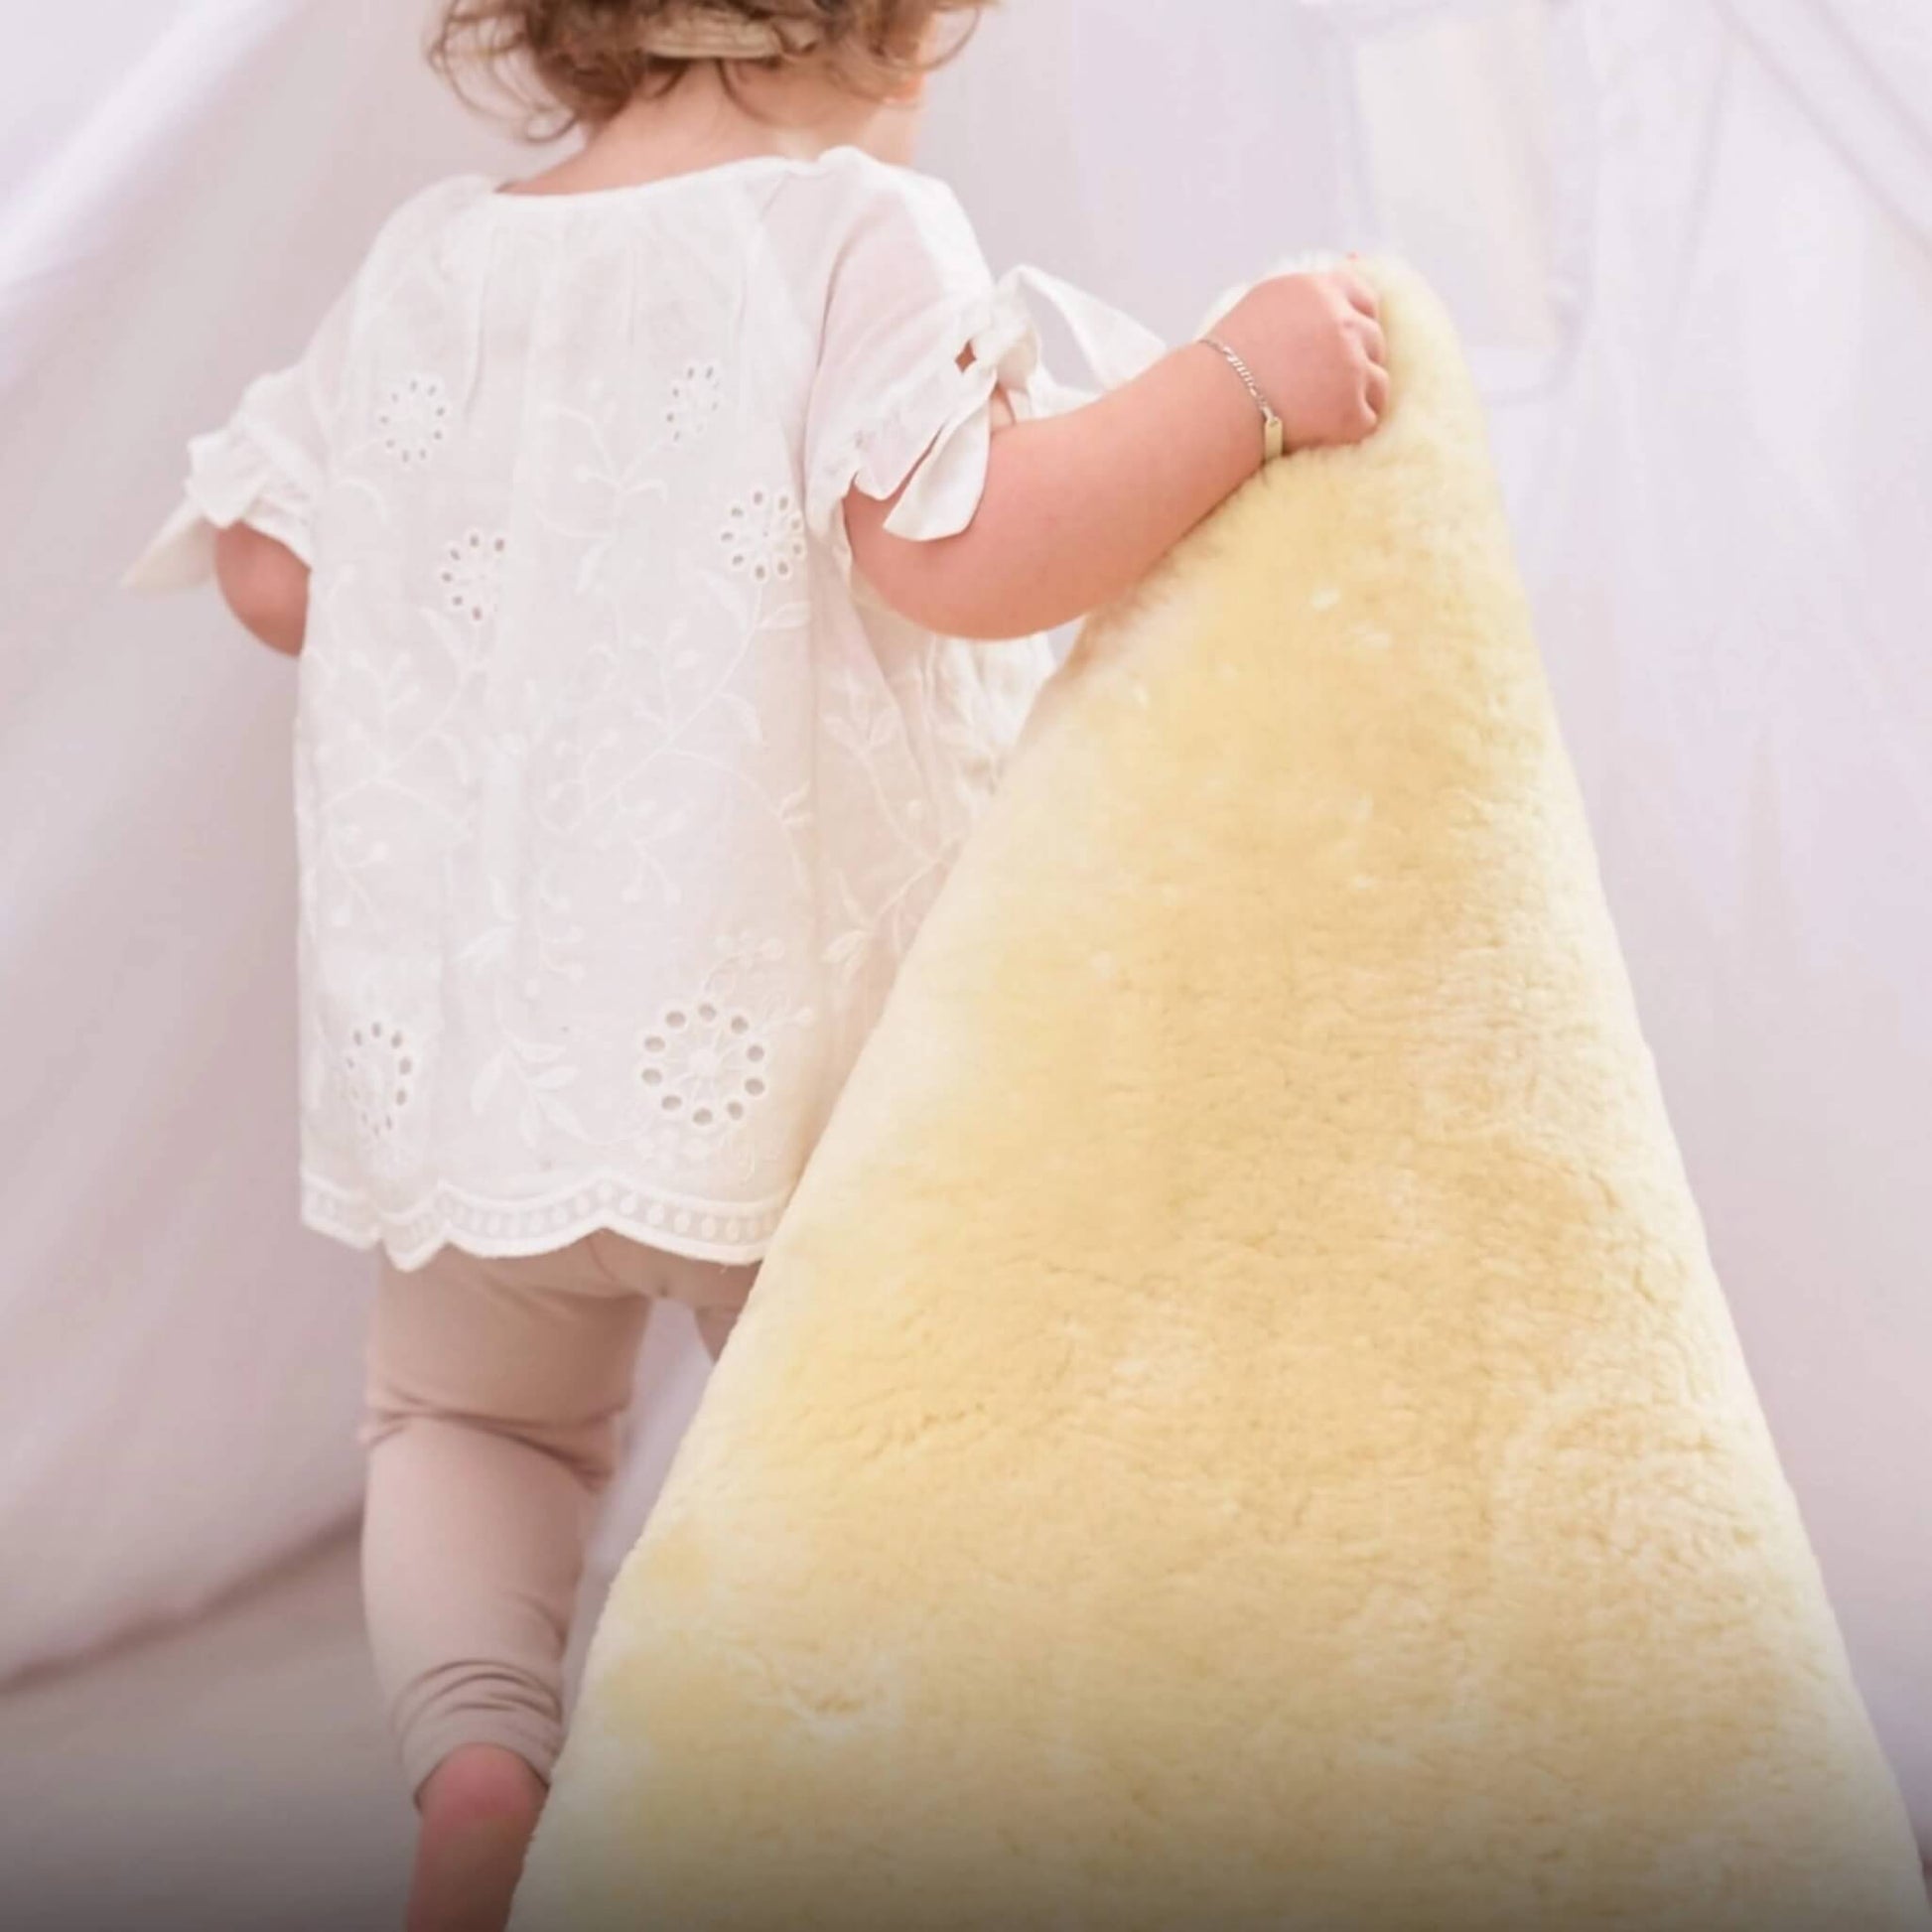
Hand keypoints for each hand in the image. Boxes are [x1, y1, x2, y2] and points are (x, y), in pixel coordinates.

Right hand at [1212, 267, 1388, 450]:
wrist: (1210, 406)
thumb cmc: (1226, 359)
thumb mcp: (1266, 302)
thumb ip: (1310, 293)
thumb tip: (1356, 260)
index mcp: (1321, 291)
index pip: (1365, 298)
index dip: (1356, 322)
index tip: (1339, 344)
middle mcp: (1343, 323)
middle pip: (1374, 341)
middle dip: (1354, 362)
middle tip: (1317, 384)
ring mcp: (1351, 368)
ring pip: (1378, 382)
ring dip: (1356, 396)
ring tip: (1315, 409)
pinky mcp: (1352, 412)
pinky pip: (1367, 420)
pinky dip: (1347, 429)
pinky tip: (1317, 429)